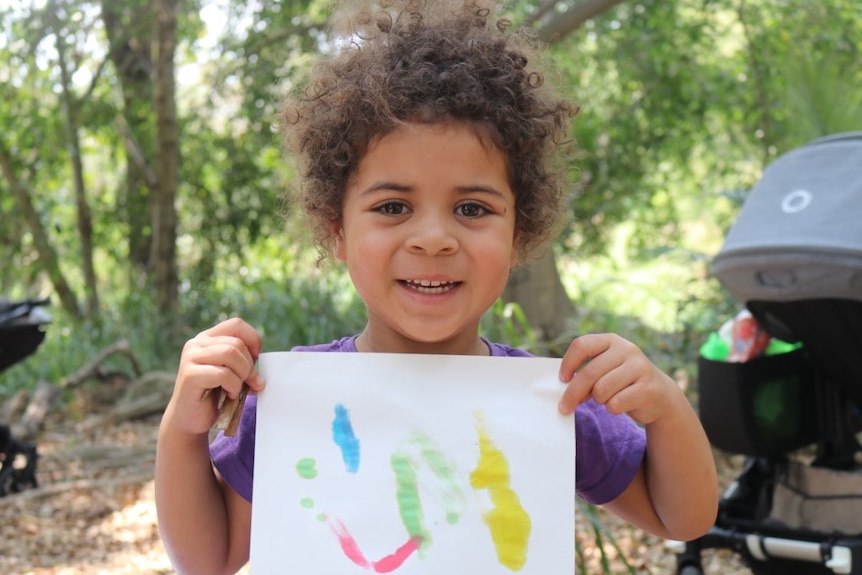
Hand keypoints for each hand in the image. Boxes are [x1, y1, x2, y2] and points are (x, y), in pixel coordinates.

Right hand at [165, 317, 265, 435]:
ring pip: (230, 354)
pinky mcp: (190, 375)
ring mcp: (190, 358)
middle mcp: (196, 344)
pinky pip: (223, 374)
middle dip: (249, 365)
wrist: (189, 420)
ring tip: (237, 388)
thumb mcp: (232, 372)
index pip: (236, 324)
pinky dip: (233, 385)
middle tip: (250, 382)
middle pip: (236, 343)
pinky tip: (229, 395)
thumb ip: (244, 361)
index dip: (253, 339)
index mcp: (207, 338)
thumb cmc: (214, 395)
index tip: (257, 358)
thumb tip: (262, 360)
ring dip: (242, 375)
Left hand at [557, 333, 677, 424]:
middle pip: (589, 373)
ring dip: (598, 400)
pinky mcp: (648, 388)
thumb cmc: (623, 382)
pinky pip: (616, 404)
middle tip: (564, 407)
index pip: (582, 345)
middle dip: (573, 393)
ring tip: (606, 398)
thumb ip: (587, 372)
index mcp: (612, 340)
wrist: (660, 395)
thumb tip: (564, 388)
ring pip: (601, 390)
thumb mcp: (606, 368)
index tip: (562, 379)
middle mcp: (627, 349)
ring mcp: (640, 367)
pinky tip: (620, 404)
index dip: (568, 363)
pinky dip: (612, 408)